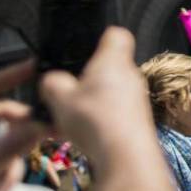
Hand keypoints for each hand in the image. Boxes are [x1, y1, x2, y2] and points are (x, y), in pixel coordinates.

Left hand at [0, 61, 44, 190]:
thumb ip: (14, 143)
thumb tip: (45, 122)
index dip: (8, 75)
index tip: (35, 65)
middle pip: (3, 117)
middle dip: (20, 132)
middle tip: (49, 132)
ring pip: (7, 143)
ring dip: (11, 163)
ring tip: (0, 185)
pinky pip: (4, 165)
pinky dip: (5, 178)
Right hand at [37, 28, 153, 166]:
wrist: (125, 157)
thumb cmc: (97, 121)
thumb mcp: (59, 97)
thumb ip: (52, 83)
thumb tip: (53, 81)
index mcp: (114, 60)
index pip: (115, 34)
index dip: (99, 36)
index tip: (84, 46)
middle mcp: (130, 76)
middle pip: (109, 66)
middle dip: (88, 77)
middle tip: (68, 90)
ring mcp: (137, 99)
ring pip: (111, 92)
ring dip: (93, 101)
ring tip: (73, 117)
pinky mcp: (137, 120)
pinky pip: (115, 112)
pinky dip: (101, 119)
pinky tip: (86, 134)